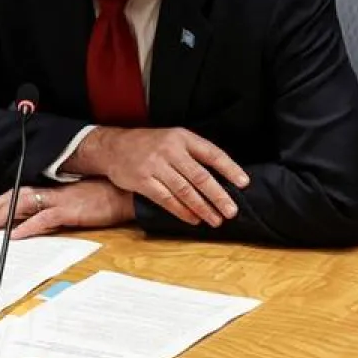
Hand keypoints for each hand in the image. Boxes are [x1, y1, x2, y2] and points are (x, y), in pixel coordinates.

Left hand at [0, 180, 134, 238]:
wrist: (128, 193)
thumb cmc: (107, 197)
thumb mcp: (80, 201)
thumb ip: (61, 207)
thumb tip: (44, 218)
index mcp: (56, 189)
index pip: (21, 192)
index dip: (1, 200)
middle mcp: (54, 192)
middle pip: (16, 196)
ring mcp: (61, 200)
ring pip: (23, 205)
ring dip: (2, 215)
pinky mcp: (70, 211)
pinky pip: (43, 219)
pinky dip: (26, 227)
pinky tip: (13, 236)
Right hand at [92, 127, 249, 227]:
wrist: (113, 146)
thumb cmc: (149, 145)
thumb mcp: (172, 138)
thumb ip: (193, 153)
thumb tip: (222, 177)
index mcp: (182, 137)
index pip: (211, 153)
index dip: (229, 168)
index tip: (244, 183)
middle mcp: (170, 150)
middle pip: (200, 176)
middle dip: (218, 195)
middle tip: (231, 211)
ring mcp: (155, 165)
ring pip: (185, 190)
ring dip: (203, 208)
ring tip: (216, 220)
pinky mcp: (142, 180)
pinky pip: (166, 199)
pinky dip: (182, 211)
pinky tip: (193, 219)